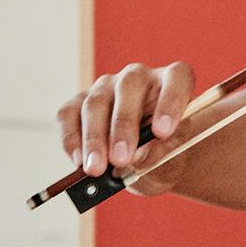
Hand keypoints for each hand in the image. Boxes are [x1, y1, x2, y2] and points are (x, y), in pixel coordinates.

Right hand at [55, 59, 206, 188]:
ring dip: (94, 139)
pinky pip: (69, 114)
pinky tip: (78, 162)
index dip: (171, 101)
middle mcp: (137, 77)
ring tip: (96, 169)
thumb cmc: (163, 152)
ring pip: (95, 103)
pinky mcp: (79, 103)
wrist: (145, 161)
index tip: (163, 132)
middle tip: (121, 159)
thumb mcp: (171, 158)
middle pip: (128, 88)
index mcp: (171, 81)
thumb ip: (160, 154)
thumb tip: (138, 158)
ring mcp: (105, 87)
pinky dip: (72, 140)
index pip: (176, 77)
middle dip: (123, 126)